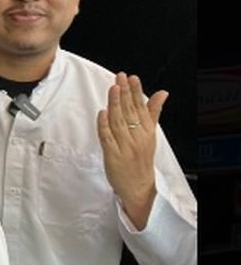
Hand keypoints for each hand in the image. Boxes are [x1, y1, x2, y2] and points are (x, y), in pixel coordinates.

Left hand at [97, 72, 168, 229]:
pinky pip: (107, 138)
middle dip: (125, 93)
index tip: (132, 77)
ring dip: (115, 104)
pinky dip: (104, 125)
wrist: (138, 187)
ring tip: (113, 88)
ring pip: (118, 122)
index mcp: (147, 131)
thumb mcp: (151, 134)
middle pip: (130, 112)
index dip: (136, 91)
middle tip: (120, 77)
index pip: (141, 107)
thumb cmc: (142, 158)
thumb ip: (153, 111)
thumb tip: (162, 92)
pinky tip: (102, 113)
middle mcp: (137, 137)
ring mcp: (124, 146)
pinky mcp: (112, 155)